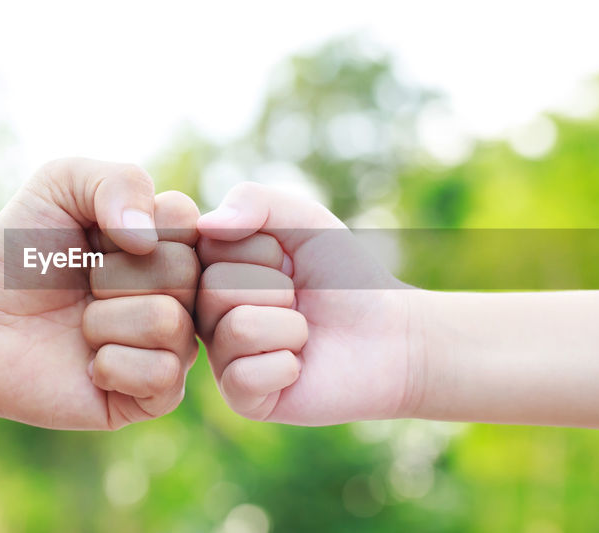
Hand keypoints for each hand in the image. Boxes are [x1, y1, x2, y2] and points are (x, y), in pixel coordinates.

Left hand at [0, 158, 199, 429]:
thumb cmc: (19, 255)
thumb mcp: (59, 185)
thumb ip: (116, 180)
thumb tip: (148, 238)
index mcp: (167, 242)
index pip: (188, 221)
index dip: (130, 227)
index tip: (95, 237)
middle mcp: (180, 293)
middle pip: (184, 272)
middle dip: (113, 275)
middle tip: (82, 285)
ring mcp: (171, 345)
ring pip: (170, 323)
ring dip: (104, 321)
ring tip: (80, 325)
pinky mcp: (153, 397)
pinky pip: (162, 375)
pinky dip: (112, 365)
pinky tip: (88, 363)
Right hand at [195, 182, 424, 424]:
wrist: (393, 336)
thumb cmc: (347, 278)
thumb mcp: (305, 221)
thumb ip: (255, 200)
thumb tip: (206, 224)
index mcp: (214, 269)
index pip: (207, 246)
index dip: (261, 249)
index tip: (286, 261)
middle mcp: (209, 314)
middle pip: (215, 288)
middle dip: (276, 288)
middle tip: (300, 301)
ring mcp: (222, 358)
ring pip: (238, 328)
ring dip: (289, 326)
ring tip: (304, 333)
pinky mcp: (243, 398)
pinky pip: (245, 376)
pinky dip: (287, 365)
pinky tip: (300, 366)